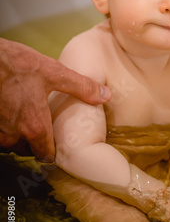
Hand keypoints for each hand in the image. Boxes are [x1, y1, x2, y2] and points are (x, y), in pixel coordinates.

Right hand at [0, 39, 110, 162]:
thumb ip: (82, 87)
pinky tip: (12, 111)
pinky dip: (6, 127)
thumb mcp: (55, 73)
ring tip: (28, 115)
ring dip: (20, 135)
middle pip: (29, 150)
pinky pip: (0, 135)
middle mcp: (14, 135)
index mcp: (35, 127)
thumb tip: (106, 96)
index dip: (54, 151)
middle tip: (43, 125)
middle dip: (37, 142)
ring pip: (13, 144)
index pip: (47, 156)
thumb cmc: (18, 65)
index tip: (58, 142)